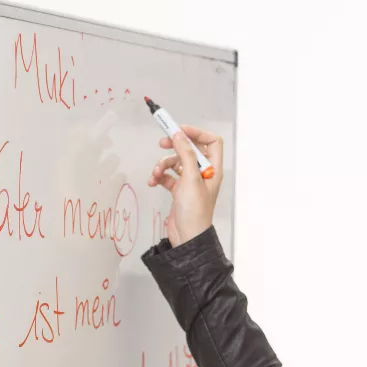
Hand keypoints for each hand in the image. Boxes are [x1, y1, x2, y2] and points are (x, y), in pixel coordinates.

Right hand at [147, 125, 223, 246]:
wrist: (186, 236)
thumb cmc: (195, 212)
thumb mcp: (190, 179)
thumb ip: (186, 154)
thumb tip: (179, 135)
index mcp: (213, 169)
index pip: (211, 142)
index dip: (197, 133)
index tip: (179, 130)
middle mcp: (203, 173)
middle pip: (190, 149)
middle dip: (175, 146)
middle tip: (162, 143)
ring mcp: (190, 182)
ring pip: (175, 162)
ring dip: (163, 164)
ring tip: (156, 172)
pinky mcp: (179, 190)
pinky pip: (167, 176)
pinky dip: (159, 176)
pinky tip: (153, 181)